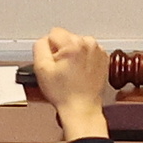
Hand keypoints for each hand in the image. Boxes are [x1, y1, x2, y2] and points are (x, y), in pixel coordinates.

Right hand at [32, 28, 111, 142]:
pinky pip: (86, 52)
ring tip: (72, 73)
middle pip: (66, 38)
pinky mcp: (103, 58)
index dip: (49, 50)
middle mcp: (89, 44)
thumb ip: (39, 46)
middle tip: (62, 71)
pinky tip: (80, 73)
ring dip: (73, 55)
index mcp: (74, 44)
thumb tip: (45, 40)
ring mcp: (98, 51)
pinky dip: (83, 60)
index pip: (53, 33)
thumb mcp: (41, 68)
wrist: (82, 108)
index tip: (54, 64)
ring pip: (76, 44)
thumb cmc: (64, 93)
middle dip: (62, 52)